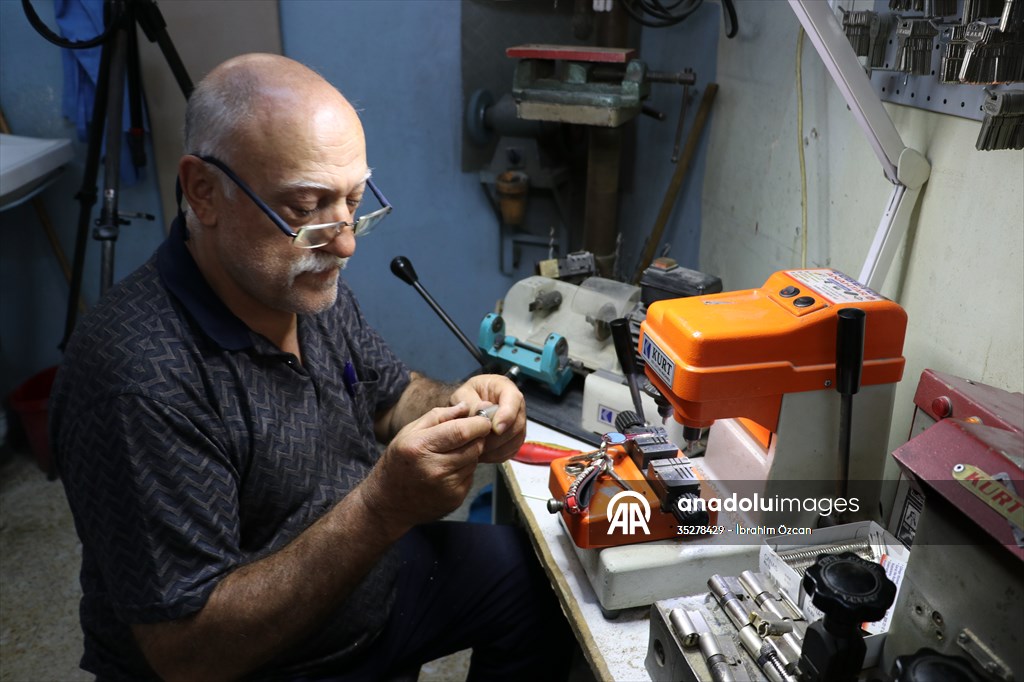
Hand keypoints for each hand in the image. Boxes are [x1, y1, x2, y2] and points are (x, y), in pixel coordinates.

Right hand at [363, 403, 491, 531]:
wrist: (389, 502)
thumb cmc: (398, 462)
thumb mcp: (409, 432)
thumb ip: (438, 416)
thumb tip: (465, 407)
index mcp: (420, 447)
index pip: (461, 431)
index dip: (478, 423)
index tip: (483, 418)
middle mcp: (434, 468)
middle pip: (474, 446)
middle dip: (477, 436)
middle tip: (470, 433)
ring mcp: (446, 486)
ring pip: (474, 460)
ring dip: (470, 453)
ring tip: (450, 453)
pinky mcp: (455, 498)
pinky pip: (470, 475)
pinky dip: (465, 469)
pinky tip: (448, 470)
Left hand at [450, 374, 525, 463]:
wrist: (466, 407)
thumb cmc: (466, 398)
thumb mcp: (463, 395)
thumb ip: (472, 403)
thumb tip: (483, 411)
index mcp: (504, 387)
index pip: (514, 399)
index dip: (507, 415)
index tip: (496, 428)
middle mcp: (516, 405)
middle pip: (517, 424)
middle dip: (498, 437)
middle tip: (479, 441)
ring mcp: (517, 423)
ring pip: (515, 440)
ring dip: (496, 448)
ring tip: (477, 447)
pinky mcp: (514, 439)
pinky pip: (511, 451)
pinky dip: (496, 455)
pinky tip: (482, 453)